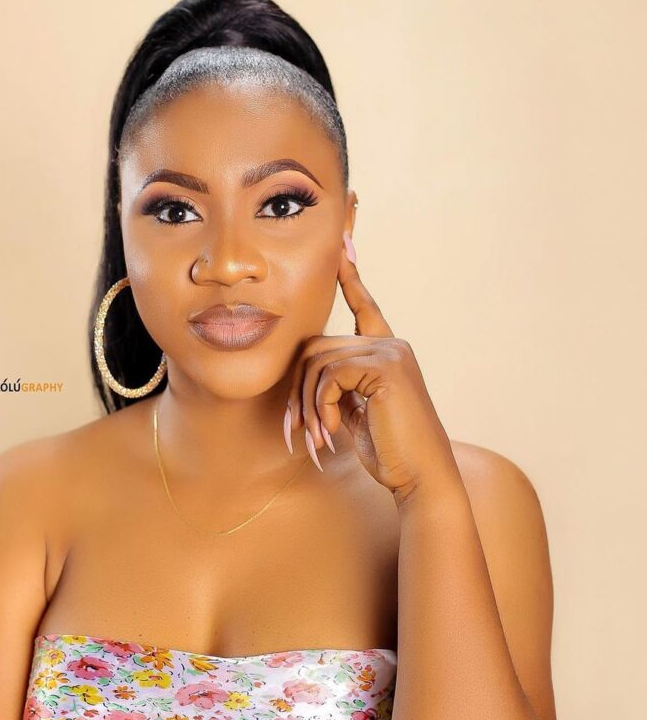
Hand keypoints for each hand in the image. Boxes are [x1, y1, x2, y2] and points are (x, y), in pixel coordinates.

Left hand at [284, 231, 463, 507]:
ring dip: (307, 405)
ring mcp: (390, 352)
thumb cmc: (390, 450)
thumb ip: (339, 385)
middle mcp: (390, 344)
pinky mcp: (386, 367)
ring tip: (317, 437)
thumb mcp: (356, 411)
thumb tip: (308, 372)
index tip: (343, 243)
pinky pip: (329, 375)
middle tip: (297, 432)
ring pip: (317, 362)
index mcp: (386, 352)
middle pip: (315, 347)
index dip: (351, 276)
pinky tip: (334, 429)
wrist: (421, 476)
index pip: (364, 306)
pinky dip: (322, 405)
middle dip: (298, 392)